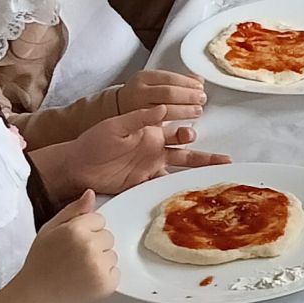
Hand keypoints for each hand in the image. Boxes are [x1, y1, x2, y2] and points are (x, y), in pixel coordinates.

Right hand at [7, 190, 117, 302]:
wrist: (33, 300)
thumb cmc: (39, 264)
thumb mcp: (49, 230)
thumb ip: (72, 210)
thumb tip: (91, 193)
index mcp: (75, 229)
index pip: (99, 220)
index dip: (86, 231)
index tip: (72, 243)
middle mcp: (89, 245)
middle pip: (108, 236)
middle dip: (95, 245)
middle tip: (74, 259)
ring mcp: (99, 266)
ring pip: (113, 254)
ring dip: (100, 261)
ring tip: (78, 271)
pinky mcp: (106, 284)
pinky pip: (116, 272)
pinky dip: (104, 277)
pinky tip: (85, 281)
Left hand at [67, 106, 229, 195]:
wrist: (76, 166)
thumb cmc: (94, 141)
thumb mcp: (117, 126)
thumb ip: (140, 118)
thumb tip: (164, 107)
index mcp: (151, 132)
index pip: (177, 131)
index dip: (190, 132)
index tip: (200, 132)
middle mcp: (155, 149)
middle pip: (187, 153)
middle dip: (207, 157)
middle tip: (227, 161)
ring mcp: (150, 167)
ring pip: (180, 170)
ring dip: (198, 172)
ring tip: (219, 175)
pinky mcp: (143, 183)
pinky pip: (165, 186)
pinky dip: (178, 189)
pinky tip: (192, 195)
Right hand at [116, 69, 205, 120]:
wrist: (117, 107)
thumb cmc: (141, 93)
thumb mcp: (155, 81)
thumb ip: (176, 81)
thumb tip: (199, 81)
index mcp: (144, 78)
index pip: (169, 78)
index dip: (187, 83)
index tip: (200, 87)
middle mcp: (139, 92)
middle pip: (168, 93)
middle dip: (188, 97)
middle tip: (201, 99)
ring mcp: (138, 109)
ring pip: (164, 110)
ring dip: (184, 111)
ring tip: (197, 111)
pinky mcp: (139, 125)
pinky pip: (159, 124)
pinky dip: (174, 125)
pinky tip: (185, 125)